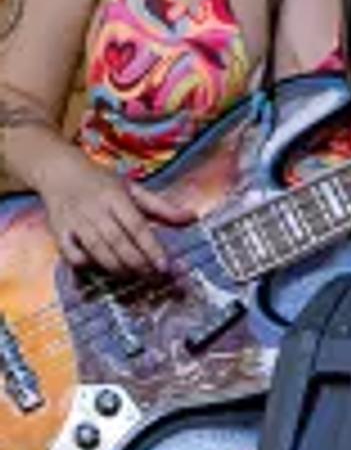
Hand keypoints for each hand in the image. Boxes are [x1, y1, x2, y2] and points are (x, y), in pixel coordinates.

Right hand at [26, 142, 177, 281]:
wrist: (60, 172)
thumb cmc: (102, 181)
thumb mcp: (133, 188)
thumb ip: (161, 206)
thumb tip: (192, 218)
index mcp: (116, 196)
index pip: (137, 226)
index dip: (151, 247)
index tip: (165, 266)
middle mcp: (95, 210)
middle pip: (117, 241)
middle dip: (137, 262)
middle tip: (153, 277)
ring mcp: (74, 222)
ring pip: (96, 250)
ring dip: (116, 267)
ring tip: (133, 277)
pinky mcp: (58, 232)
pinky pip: (70, 254)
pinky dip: (84, 265)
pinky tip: (99, 271)